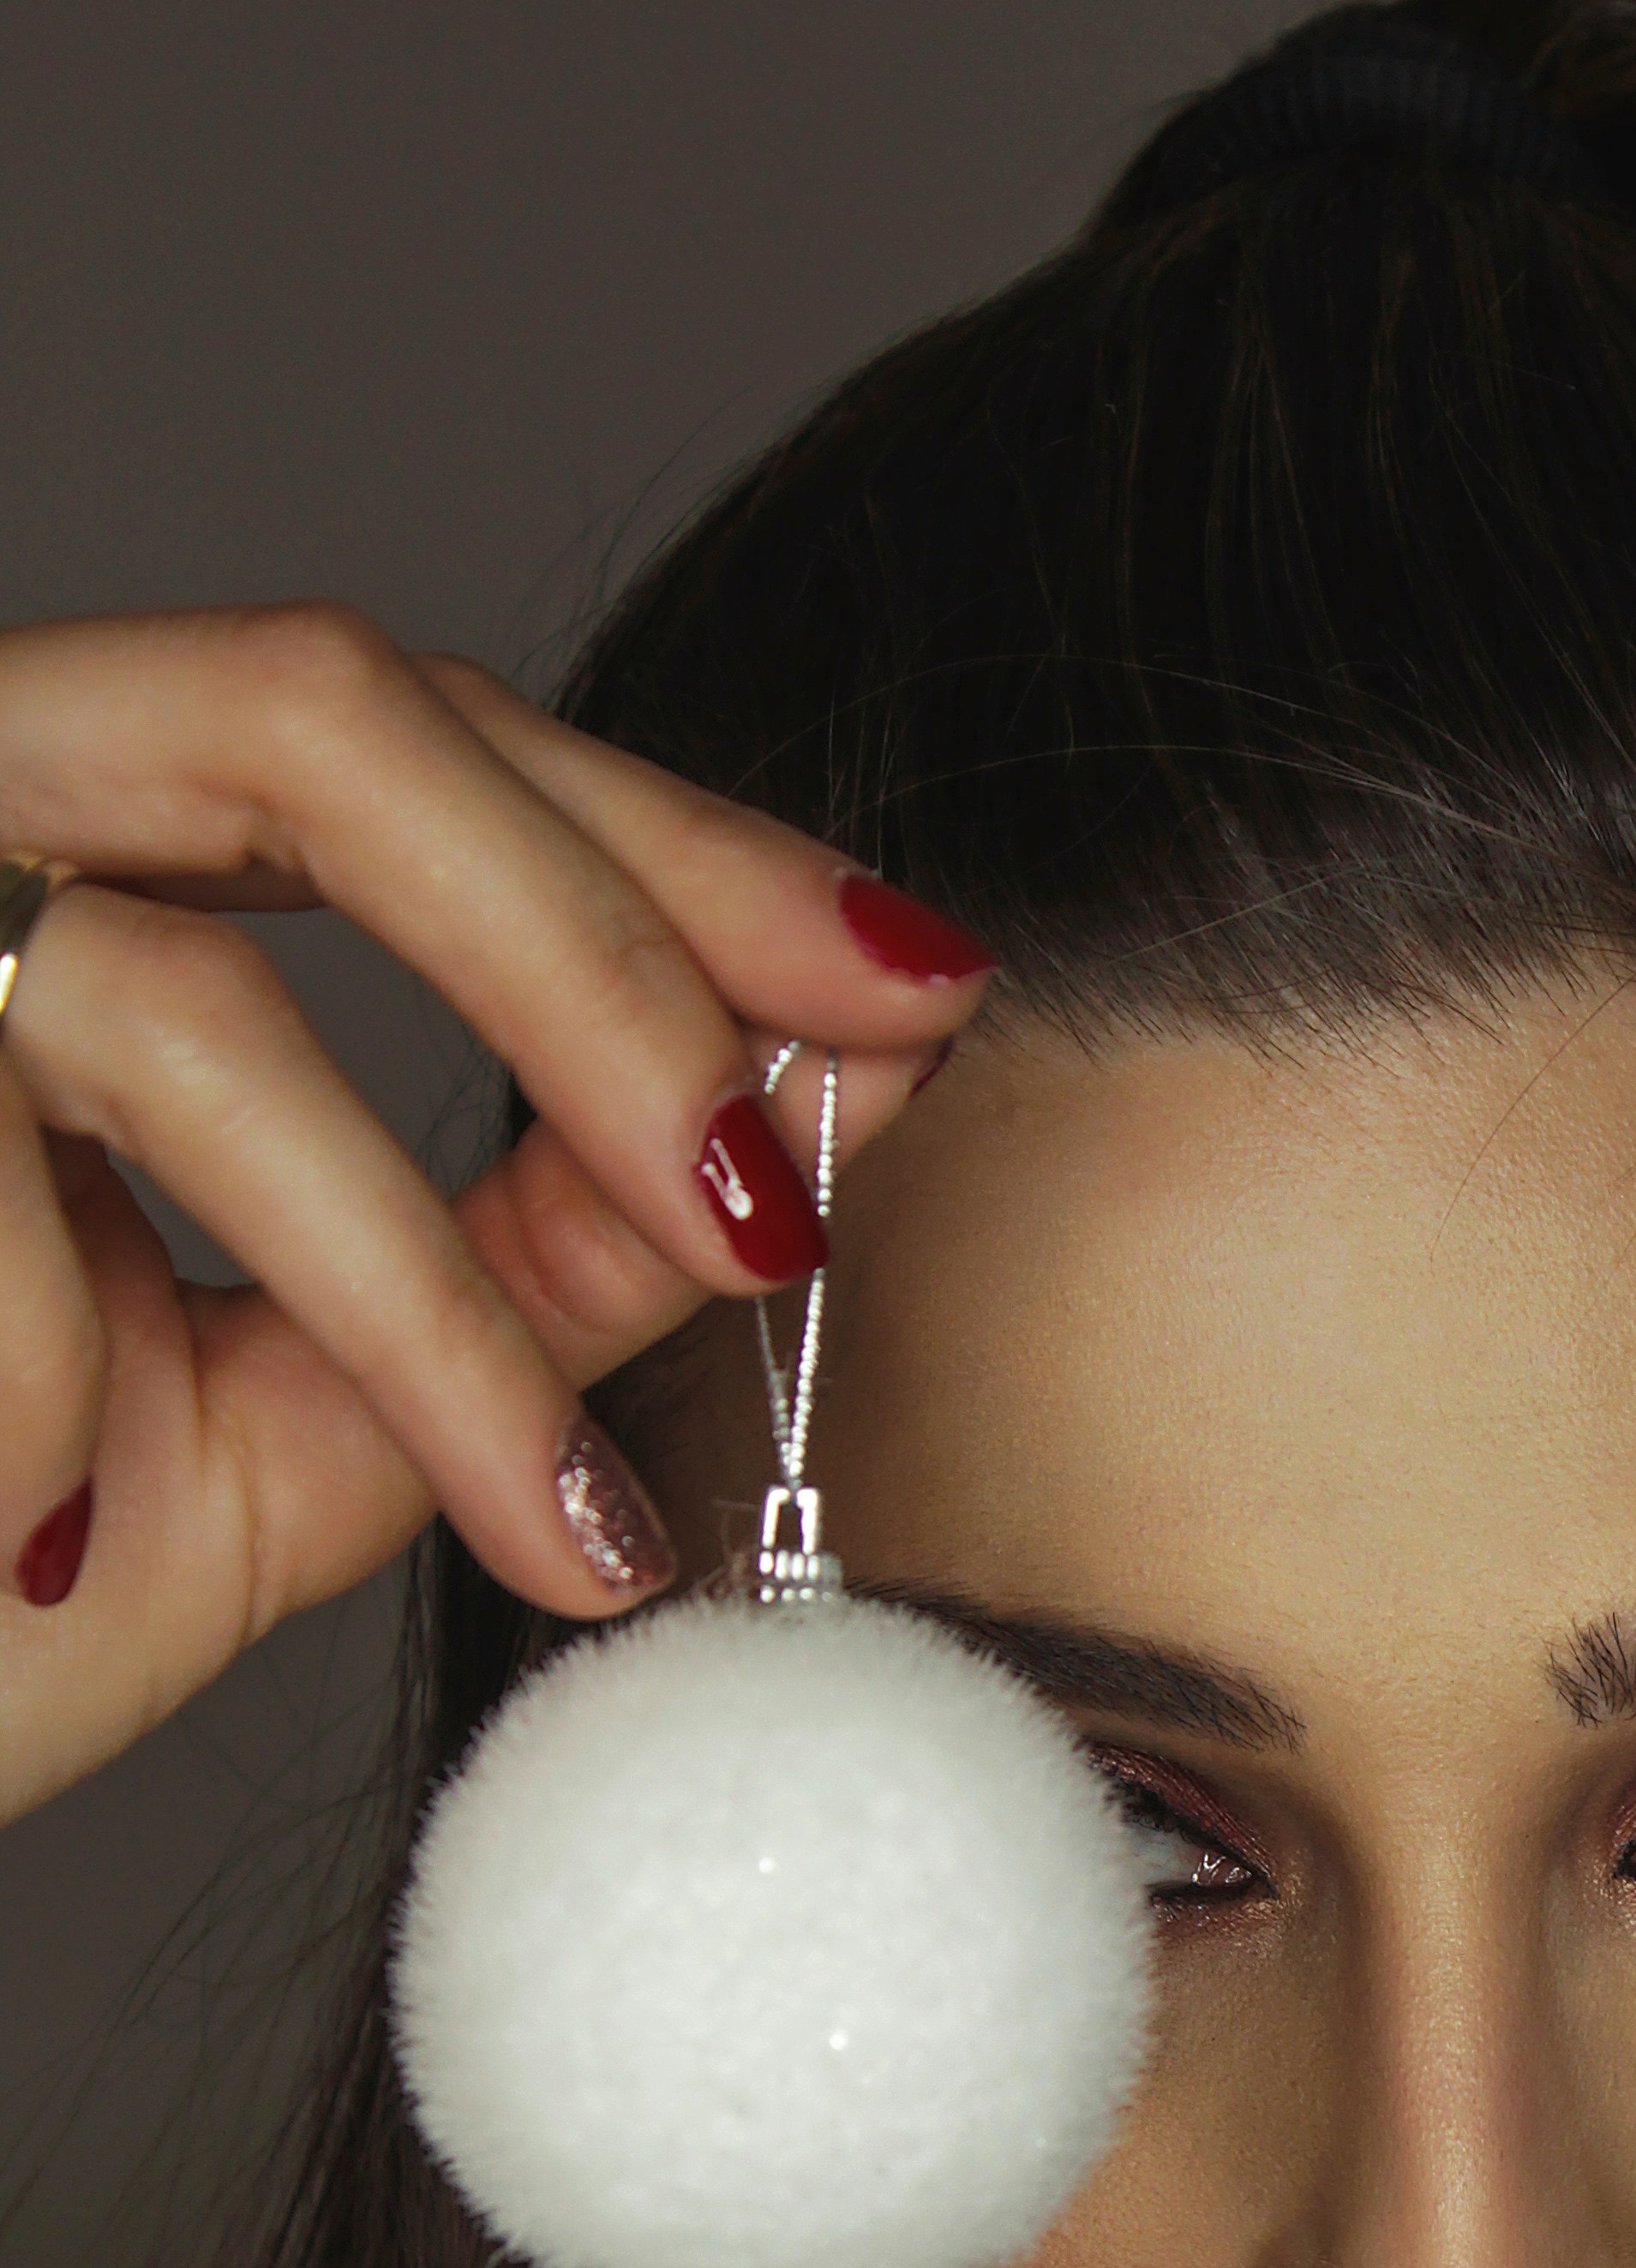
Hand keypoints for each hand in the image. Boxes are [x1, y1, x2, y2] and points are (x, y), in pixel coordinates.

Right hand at [0, 604, 993, 1822]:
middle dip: (603, 956)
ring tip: (557, 1537)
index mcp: (60, 850)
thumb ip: (535, 1246)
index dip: (670, 839)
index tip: (913, 982)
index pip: (397, 740)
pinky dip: (93, 1405)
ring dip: (433, 1303)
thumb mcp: (298, 1418)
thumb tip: (828, 1095)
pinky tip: (66, 1560)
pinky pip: (14, 1198)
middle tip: (776, 1204)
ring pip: (189, 997)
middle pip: (318, 706)